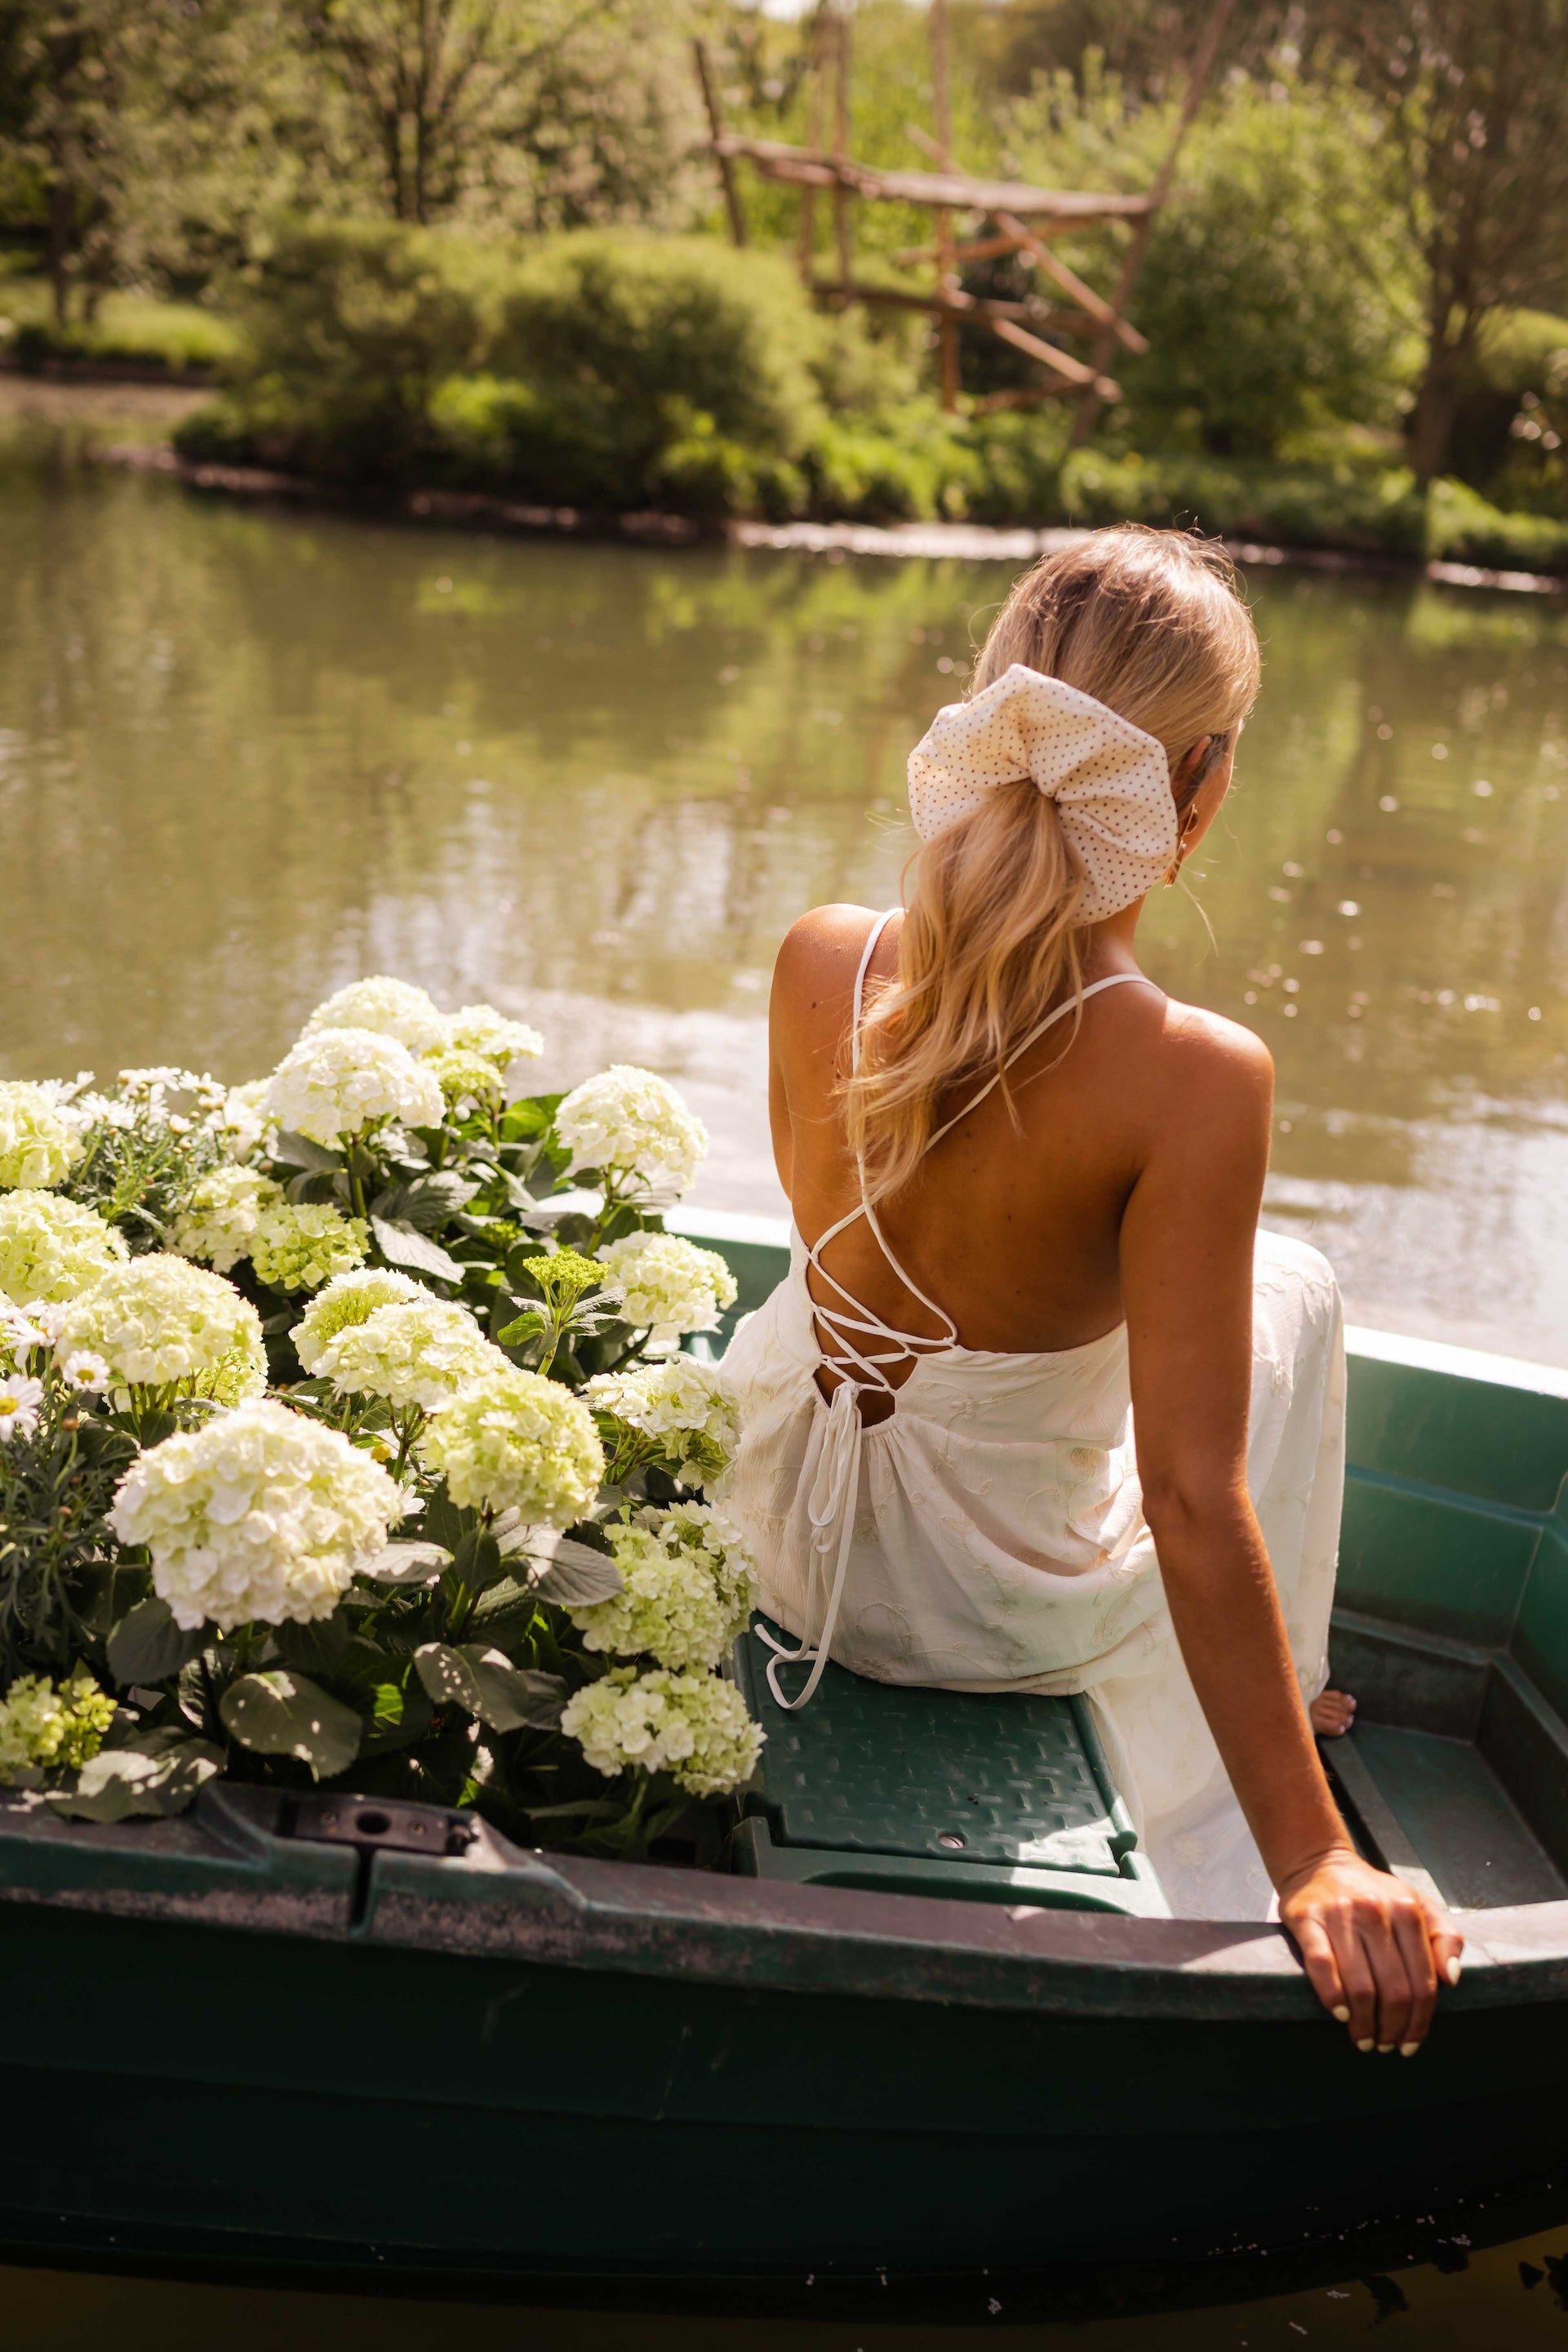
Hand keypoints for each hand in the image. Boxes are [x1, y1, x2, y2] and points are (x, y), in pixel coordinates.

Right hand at [1277, 1848, 1463, 2052]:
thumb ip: (1445, 1938)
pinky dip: (1332, 1996)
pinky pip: (1322, 1966)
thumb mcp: (1418, 1905)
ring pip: (1360, 1986)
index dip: (1419, 2021)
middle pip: (1394, 1990)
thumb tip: (1452, 1979)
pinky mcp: (1308, 1919)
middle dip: (1392, 2028)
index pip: (1423, 1982)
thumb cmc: (1373, 1893)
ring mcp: (1341, 1915)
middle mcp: (1377, 1912)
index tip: (1411, 2042)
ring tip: (1363, 2039)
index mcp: (1408, 1911)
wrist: (1319, 1863)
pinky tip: (1340, 2014)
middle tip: (1385, 2046)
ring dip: (1364, 2023)